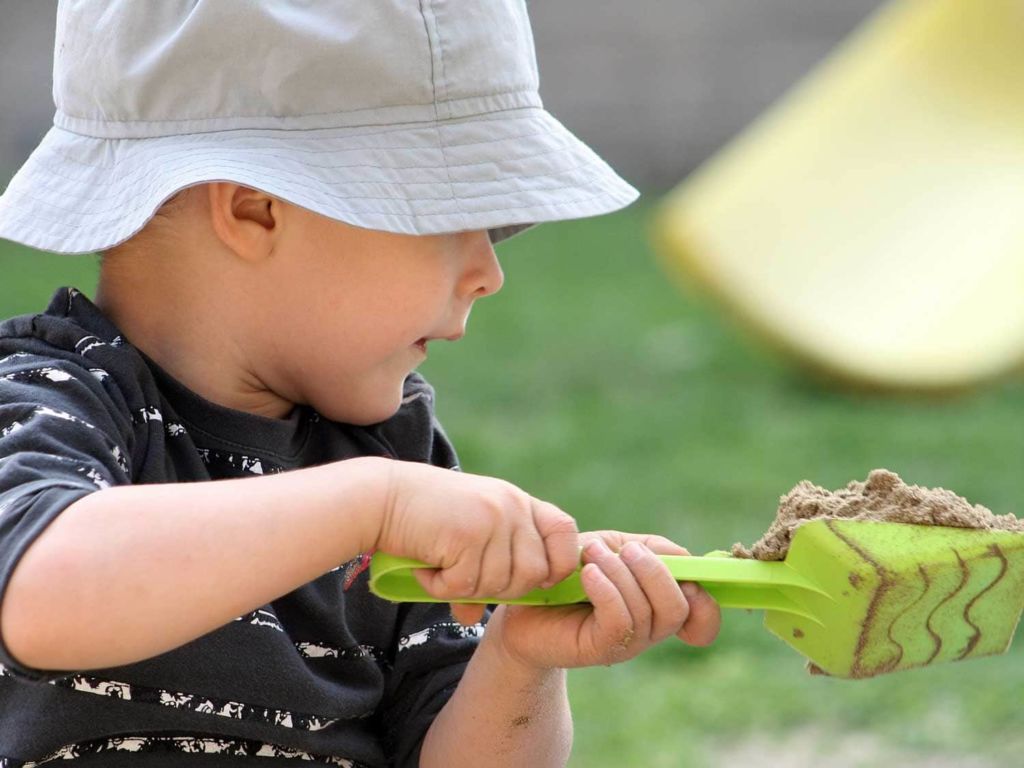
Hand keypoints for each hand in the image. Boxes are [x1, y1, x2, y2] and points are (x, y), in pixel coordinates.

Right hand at [377, 462, 579, 622]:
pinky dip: (443, 588)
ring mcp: (491, 519)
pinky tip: (426, 571)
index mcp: (519, 502)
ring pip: (499, 583)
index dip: (558, 564)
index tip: (535, 579)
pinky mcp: (466, 535)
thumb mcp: (465, 534)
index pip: (565, 533)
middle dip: (502, 590)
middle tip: (466, 580)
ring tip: (441, 570)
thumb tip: (472, 618)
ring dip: (467, 589)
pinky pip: (466, 585)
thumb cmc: (423, 517)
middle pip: (534, 573)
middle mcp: (511, 507)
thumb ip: (481, 569)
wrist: (382, 497)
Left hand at [487, 531, 720, 669]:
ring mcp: (626, 643)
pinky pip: (619, 620)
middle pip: (678, 607)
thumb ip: (652, 548)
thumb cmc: (571, 571)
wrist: (523, 601)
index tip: (681, 576)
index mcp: (658, 605)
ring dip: (620, 572)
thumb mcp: (614, 547)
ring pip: (647, 610)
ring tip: (590, 554)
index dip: (706, 599)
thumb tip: (685, 558)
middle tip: (622, 550)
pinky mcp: (600, 649)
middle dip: (654, 571)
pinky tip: (587, 574)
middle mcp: (649, 629)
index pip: (704, 617)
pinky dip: (606, 589)